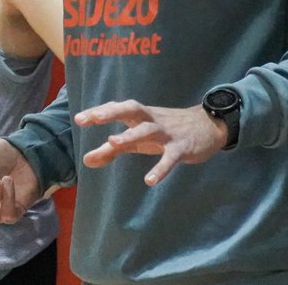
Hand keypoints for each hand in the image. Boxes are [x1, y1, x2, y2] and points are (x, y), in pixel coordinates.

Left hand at [75, 100, 226, 185]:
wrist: (208, 125)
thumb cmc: (165, 131)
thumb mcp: (138, 140)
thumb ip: (112, 150)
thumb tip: (86, 161)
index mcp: (140, 116)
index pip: (117, 109)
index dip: (98, 112)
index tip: (79, 119)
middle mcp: (151, 120)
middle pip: (132, 110)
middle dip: (112, 112)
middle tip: (94, 118)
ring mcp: (167, 133)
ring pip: (148, 130)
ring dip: (131, 135)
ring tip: (112, 142)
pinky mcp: (182, 148)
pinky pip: (170, 157)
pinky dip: (161, 168)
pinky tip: (149, 180)